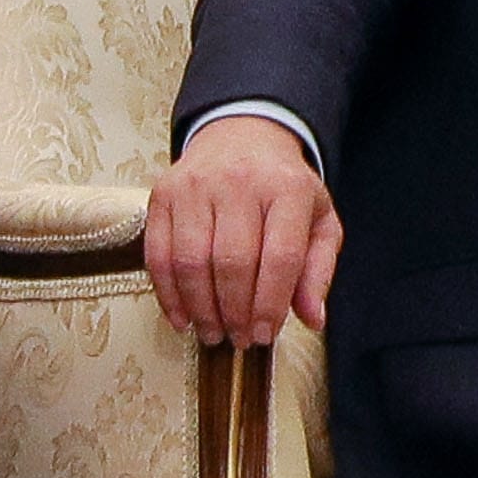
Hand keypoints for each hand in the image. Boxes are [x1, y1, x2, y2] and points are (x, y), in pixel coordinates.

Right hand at [146, 114, 343, 347]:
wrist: (243, 137)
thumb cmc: (284, 189)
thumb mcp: (318, 219)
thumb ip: (318, 269)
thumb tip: (313, 318)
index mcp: (288, 189)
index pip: (280, 256)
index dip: (270, 303)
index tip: (265, 335)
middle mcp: (240, 183)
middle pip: (232, 262)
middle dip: (234, 312)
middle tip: (238, 339)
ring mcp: (195, 186)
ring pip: (192, 261)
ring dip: (200, 308)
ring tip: (212, 333)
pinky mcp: (162, 194)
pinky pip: (159, 254)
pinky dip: (168, 294)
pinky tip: (182, 317)